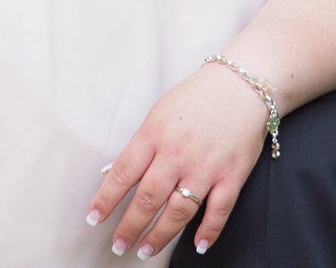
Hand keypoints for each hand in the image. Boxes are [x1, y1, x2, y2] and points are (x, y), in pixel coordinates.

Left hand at [87, 63, 267, 257]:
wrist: (241, 85)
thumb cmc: (197, 98)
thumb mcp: (159, 113)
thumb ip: (141, 145)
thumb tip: (115, 174)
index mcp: (155, 134)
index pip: (122, 173)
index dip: (105, 199)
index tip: (94, 218)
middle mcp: (178, 153)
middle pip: (148, 199)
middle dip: (129, 227)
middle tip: (119, 245)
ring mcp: (206, 167)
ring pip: (179, 211)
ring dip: (160, 236)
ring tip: (145, 250)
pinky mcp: (232, 175)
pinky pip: (218, 211)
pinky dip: (208, 231)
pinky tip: (198, 245)